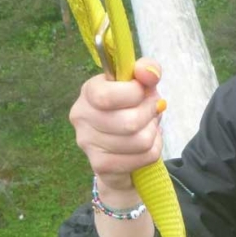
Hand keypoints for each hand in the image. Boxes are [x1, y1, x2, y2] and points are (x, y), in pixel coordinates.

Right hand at [70, 58, 165, 191]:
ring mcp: (88, 144)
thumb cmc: (133, 109)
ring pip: (140, 141)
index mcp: (89, 92)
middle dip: (150, 115)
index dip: (135, 93)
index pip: (106, 96)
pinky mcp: (101, 165)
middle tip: (151, 112)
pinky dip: (154, 149)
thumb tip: (147, 72)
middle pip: (130, 122)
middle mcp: (81, 117)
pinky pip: (145, 157)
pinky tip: (146, 145)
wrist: (126, 146)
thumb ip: (148, 71)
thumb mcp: (143, 86)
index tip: (143, 92)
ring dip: (153, 133)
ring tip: (147, 127)